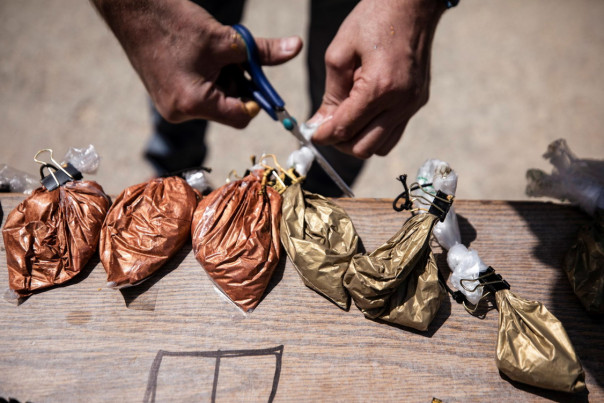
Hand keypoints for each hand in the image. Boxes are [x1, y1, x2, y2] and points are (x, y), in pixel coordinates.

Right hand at [91, 0, 301, 126]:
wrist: (133, 10)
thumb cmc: (176, 23)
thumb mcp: (227, 39)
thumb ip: (263, 52)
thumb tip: (296, 48)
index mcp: (195, 103)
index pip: (241, 117)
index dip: (256, 99)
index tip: (257, 77)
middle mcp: (180, 113)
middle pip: (228, 109)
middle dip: (238, 84)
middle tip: (235, 57)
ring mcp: (171, 107)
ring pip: (215, 101)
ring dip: (223, 79)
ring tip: (213, 53)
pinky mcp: (166, 97)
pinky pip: (199, 95)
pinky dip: (208, 78)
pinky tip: (199, 57)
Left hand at [310, 0, 444, 158]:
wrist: (413, 4)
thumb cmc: (373, 19)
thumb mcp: (340, 53)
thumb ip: (330, 94)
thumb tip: (320, 124)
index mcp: (379, 88)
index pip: (344, 129)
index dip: (322, 135)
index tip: (311, 133)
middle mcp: (401, 102)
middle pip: (363, 148)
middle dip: (339, 143)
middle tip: (326, 128)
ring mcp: (413, 105)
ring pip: (380, 148)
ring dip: (358, 140)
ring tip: (345, 121)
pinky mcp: (419, 102)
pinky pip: (394, 133)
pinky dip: (375, 132)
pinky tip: (363, 114)